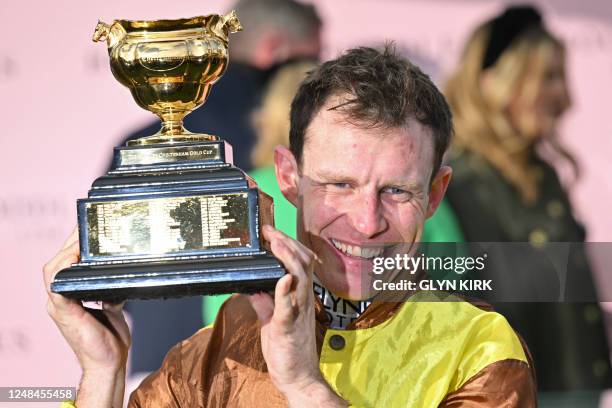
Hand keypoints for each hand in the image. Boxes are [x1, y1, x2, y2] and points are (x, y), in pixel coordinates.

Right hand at [43, 228, 129, 406]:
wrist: (109, 363)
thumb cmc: (108, 339)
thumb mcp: (112, 306)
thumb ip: (109, 290)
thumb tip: (119, 276)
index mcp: (68, 295)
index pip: (65, 263)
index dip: (73, 243)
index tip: (88, 228)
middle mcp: (59, 298)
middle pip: (57, 261)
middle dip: (70, 240)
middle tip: (86, 225)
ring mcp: (58, 305)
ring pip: (52, 269)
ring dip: (67, 250)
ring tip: (83, 237)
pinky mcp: (64, 312)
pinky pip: (56, 285)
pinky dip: (64, 269)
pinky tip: (75, 257)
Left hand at [249, 226, 345, 406]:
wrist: (299, 379)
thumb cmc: (288, 351)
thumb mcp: (272, 322)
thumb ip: (266, 303)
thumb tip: (253, 287)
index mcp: (299, 297)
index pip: (300, 262)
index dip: (288, 244)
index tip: (271, 232)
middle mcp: (302, 300)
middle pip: (303, 262)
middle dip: (287, 243)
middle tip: (270, 230)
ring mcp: (298, 312)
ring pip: (300, 277)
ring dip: (287, 257)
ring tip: (275, 243)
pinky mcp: (289, 327)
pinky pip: (289, 307)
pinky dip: (285, 291)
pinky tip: (283, 278)